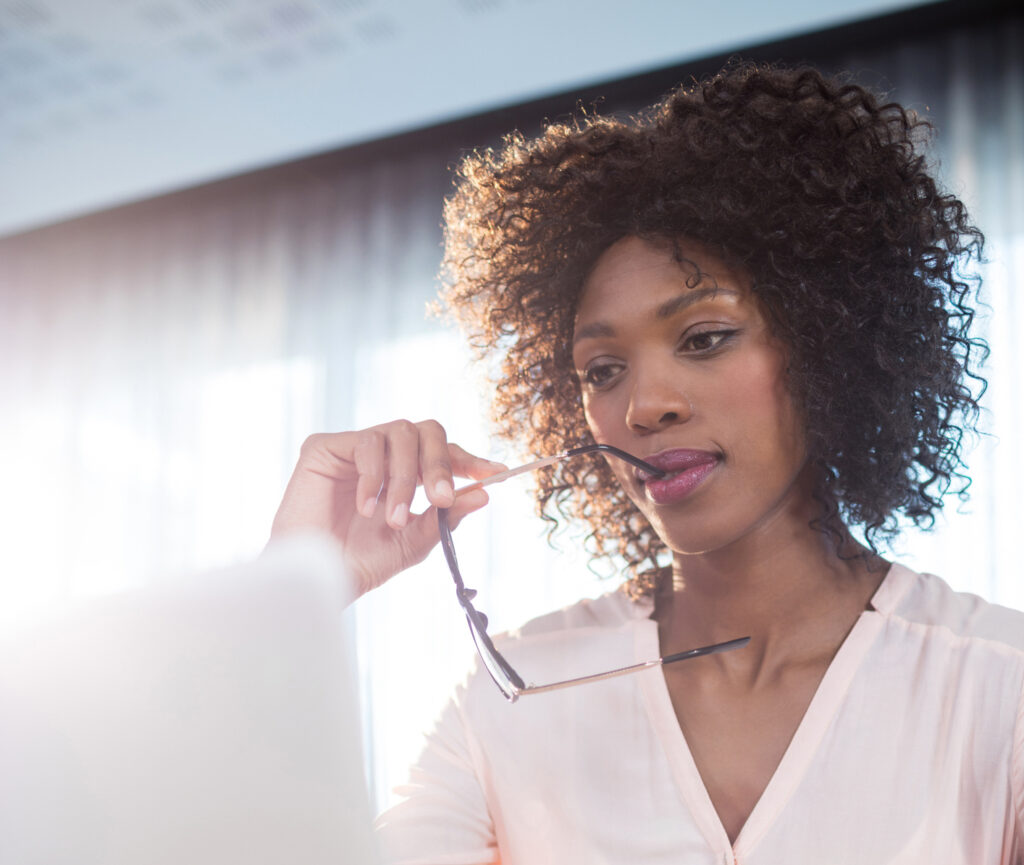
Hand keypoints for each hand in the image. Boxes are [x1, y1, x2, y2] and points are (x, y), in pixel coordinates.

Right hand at [270, 420, 505, 598]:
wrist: (313, 580)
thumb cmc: (358, 563)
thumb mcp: (413, 542)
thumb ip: (445, 516)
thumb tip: (484, 493)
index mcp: (406, 475)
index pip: (444, 453)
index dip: (470, 460)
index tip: (495, 474)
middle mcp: (384, 457)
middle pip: (427, 431)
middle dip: (441, 463)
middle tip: (441, 498)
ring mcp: (354, 449)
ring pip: (400, 433)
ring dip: (404, 478)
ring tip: (392, 518)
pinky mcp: (325, 446)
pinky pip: (365, 442)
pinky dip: (373, 476)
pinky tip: (365, 507)